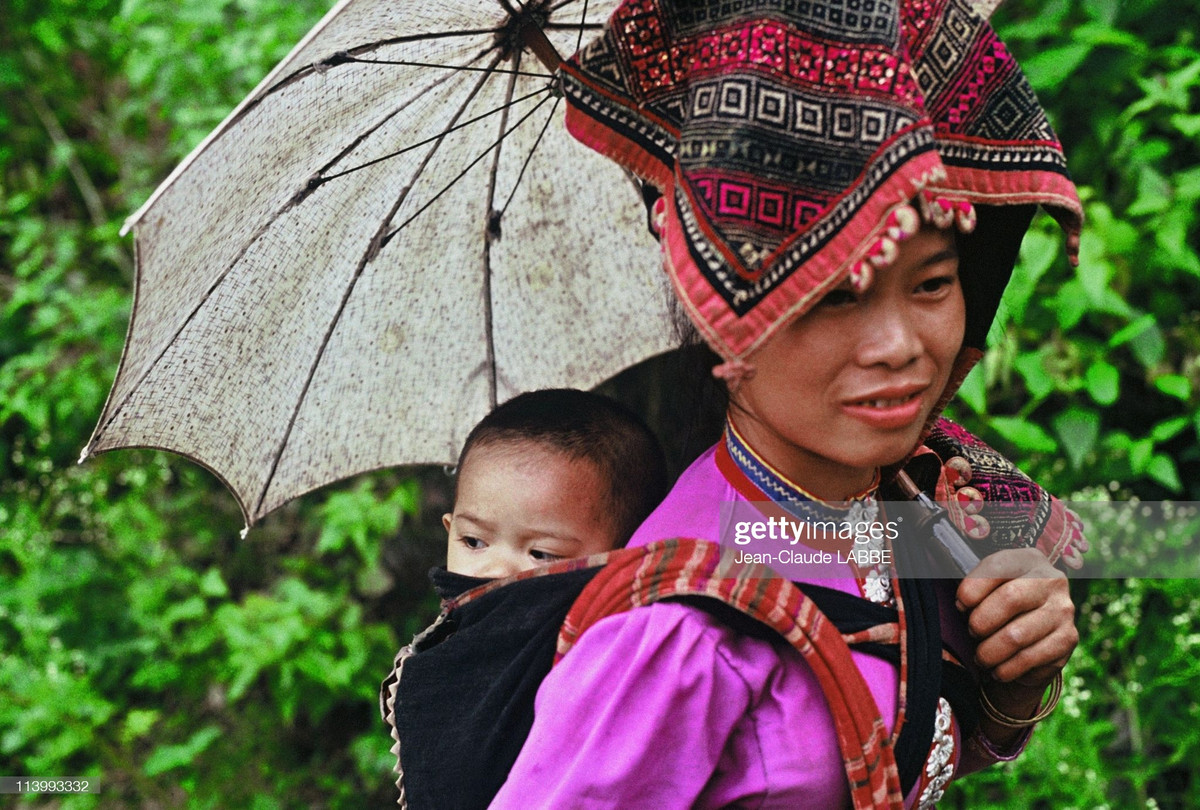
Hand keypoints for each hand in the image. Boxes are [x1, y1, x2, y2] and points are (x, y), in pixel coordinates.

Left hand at [956, 547, 1077, 688]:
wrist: (1031, 635)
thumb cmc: (999, 606)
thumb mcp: (986, 587)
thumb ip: (973, 588)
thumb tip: (960, 606)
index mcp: (1028, 559)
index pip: (997, 567)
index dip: (972, 589)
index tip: (960, 605)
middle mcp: (1052, 580)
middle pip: (1010, 599)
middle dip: (981, 622)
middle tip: (972, 633)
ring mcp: (1063, 611)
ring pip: (1017, 636)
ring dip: (990, 652)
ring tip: (981, 657)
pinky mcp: (1068, 640)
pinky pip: (1029, 660)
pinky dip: (1006, 669)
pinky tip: (998, 669)